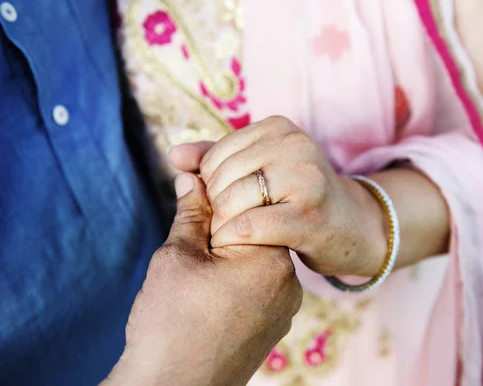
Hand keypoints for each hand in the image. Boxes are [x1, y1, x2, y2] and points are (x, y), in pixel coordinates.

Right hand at [102, 173, 302, 385]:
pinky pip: (258, 290)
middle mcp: (290, 283)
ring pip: (255, 263)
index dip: (216, 199)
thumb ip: (192, 213)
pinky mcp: (273, 328)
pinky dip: (235, 284)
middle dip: (222, 230)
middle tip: (192, 247)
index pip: (250, 206)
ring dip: (228, 258)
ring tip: (196, 277)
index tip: (193, 204)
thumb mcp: (177, 256)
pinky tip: (208, 298)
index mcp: (272, 258)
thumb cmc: (170, 323)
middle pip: (256, 234)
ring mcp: (284, 310)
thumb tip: (192, 178)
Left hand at [169, 116, 388, 276]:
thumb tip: (174, 155)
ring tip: (234, 237)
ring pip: (231, 201)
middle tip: (227, 226)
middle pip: (221, 177)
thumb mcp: (264, 170)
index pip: (216, 155)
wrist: (353, 227)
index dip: (210, 186)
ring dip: (222, 227)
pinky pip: (247, 227)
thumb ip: (218, 159)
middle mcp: (293, 144)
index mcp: (279, 127)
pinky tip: (242, 248)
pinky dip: (234, 241)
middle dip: (215, 208)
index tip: (225, 205)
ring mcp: (304, 178)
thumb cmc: (301, 198)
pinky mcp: (308, 214)